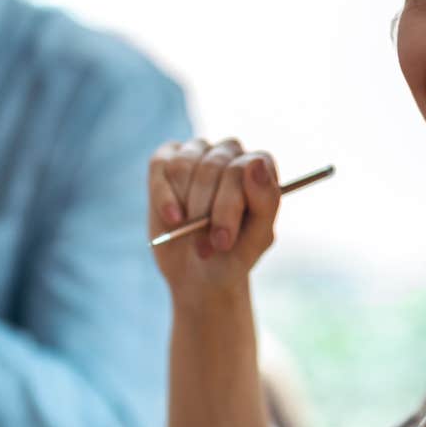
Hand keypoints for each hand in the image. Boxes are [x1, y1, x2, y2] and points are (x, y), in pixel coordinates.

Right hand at [148, 138, 279, 307]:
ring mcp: (197, 152)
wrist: (201, 274)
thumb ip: (266, 200)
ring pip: (183, 166)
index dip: (228, 207)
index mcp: (260, 166)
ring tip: (189, 235)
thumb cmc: (234, 254)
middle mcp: (230, 152)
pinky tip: (171, 218)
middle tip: (205, 248)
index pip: (241, 169)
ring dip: (184, 207)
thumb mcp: (257, 238)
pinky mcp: (166, 160)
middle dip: (204, 214)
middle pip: (212, 167)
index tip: (222, 242)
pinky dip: (162, 196)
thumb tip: (255, 162)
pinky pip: (159, 166)